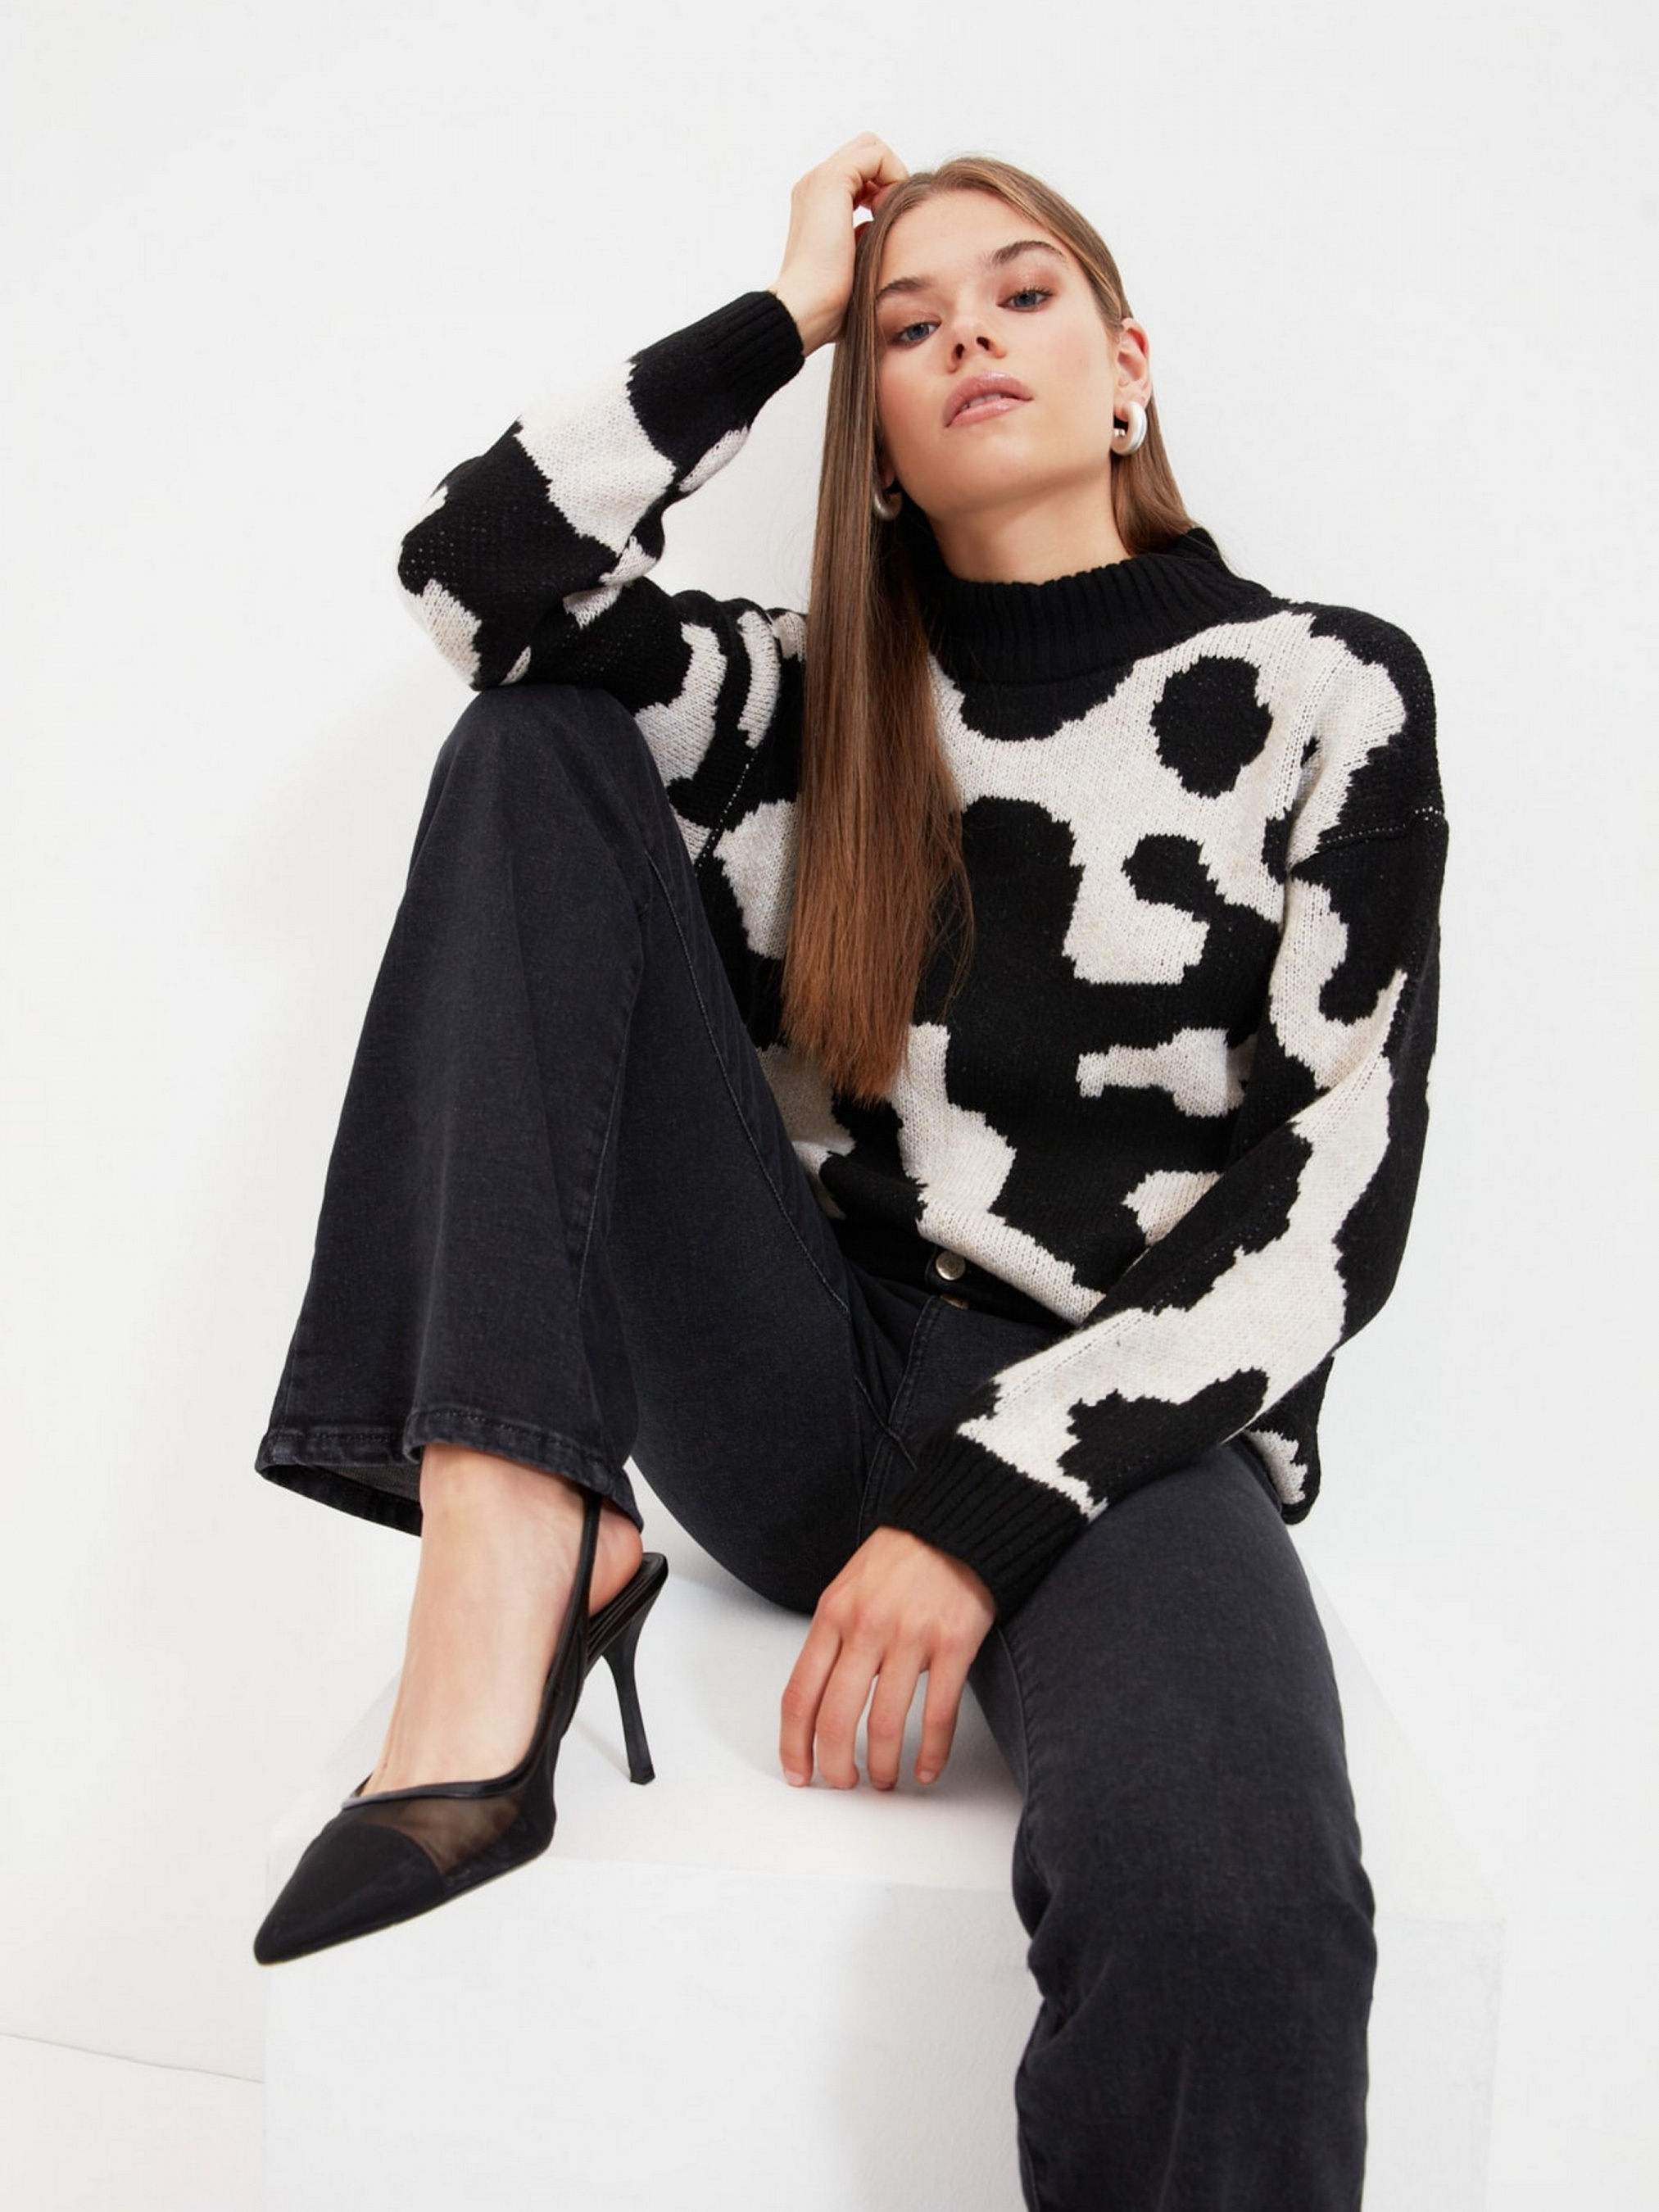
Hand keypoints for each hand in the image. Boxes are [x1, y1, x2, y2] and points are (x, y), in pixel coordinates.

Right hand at [769, 130, 909, 355]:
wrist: (807, 308)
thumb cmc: (830, 301)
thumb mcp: (852, 261)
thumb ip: (863, 236)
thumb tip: (884, 226)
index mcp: (816, 203)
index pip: (860, 172)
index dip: (883, 188)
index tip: (886, 223)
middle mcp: (814, 185)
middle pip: (866, 151)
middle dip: (889, 176)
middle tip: (891, 215)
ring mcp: (820, 179)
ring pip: (872, 148)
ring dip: (892, 176)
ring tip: (889, 214)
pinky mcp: (832, 181)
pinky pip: (877, 154)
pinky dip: (893, 176)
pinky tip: (887, 211)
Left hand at [779, 1525, 995, 1790]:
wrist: (957, 1523)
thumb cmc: (902, 1556)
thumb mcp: (848, 1587)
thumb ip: (834, 1638)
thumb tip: (820, 1698)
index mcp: (833, 1614)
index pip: (800, 1693)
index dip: (794, 1743)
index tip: (798, 1770)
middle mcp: (866, 1627)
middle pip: (836, 1718)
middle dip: (834, 1765)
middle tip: (842, 1783)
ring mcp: (911, 1637)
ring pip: (886, 1724)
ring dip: (882, 1765)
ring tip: (883, 1781)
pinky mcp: (954, 1644)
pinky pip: (939, 1714)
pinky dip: (932, 1753)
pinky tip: (927, 1769)